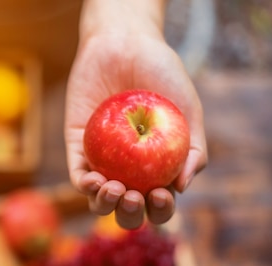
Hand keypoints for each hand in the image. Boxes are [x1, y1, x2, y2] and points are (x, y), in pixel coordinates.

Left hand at [65, 3, 206, 228]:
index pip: (159, 204)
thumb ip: (193, 149)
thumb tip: (182, 187)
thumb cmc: (161, 74)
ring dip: (105, 205)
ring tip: (114, 189)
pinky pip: (78, 176)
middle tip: (133, 197)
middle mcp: (129, 171)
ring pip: (99, 201)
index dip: (161, 210)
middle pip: (127, 211)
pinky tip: (93, 180)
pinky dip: (84, 186)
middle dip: (130, 215)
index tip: (161, 193)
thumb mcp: (188, 110)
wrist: (125, 45)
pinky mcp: (77, 149)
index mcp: (158, 169)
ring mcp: (102, 162)